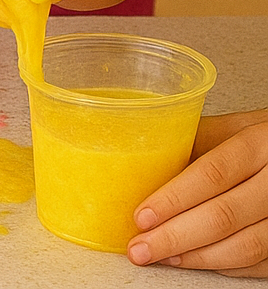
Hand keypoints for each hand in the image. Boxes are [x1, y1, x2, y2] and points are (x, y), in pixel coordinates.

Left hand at [130, 110, 267, 274]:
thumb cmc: (263, 140)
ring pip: (246, 246)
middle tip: (140, 247)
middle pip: (225, 216)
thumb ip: (193, 141)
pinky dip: (225, 265)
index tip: (142, 216)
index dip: (174, 199)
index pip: (212, 174)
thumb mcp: (232, 128)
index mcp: (259, 144)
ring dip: (198, 256)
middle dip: (175, 236)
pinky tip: (194, 260)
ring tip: (162, 256)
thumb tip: (139, 161)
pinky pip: (262, 262)